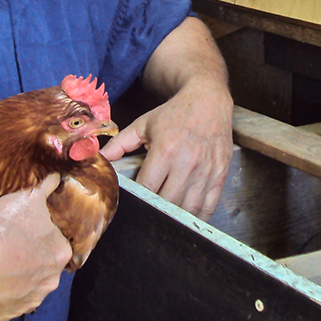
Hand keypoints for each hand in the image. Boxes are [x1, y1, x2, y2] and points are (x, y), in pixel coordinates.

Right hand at [0, 174, 72, 320]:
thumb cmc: (5, 225)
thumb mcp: (29, 196)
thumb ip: (46, 186)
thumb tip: (56, 177)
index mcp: (60, 253)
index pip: (59, 244)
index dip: (44, 237)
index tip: (28, 231)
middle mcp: (50, 281)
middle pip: (45, 269)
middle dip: (32, 260)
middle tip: (11, 247)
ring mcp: (28, 301)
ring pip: (27, 290)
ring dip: (17, 280)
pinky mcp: (5, 315)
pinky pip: (5, 308)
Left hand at [102, 80, 232, 219]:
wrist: (209, 101)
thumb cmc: (174, 114)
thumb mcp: (143, 124)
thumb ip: (119, 143)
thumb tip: (100, 159)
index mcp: (165, 150)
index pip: (148, 188)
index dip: (139, 201)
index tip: (132, 206)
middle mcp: (187, 163)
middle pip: (168, 203)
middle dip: (156, 213)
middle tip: (147, 216)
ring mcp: (206, 171)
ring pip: (188, 210)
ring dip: (175, 219)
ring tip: (164, 220)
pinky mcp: (220, 176)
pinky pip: (208, 207)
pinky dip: (197, 218)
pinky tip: (186, 219)